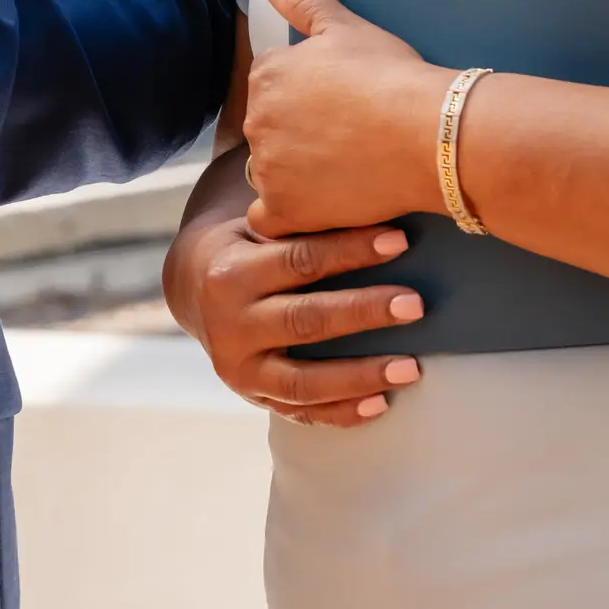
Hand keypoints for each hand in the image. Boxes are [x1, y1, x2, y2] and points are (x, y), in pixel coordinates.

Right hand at [163, 187, 427, 426]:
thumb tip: (376, 195)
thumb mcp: (257, 228)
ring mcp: (240, 369)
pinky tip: (382, 404)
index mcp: (230, 275)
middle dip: (362, 313)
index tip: (399, 241)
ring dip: (360, 375)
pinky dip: (342, 413)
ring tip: (412, 368)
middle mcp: (230, 326)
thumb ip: (300, 223)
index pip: (297, 261)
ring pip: (303, 380)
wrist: (193, 292)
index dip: (349, 251)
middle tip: (415, 305)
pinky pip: (302, 413)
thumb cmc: (246, 249)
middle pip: (304, 321)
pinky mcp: (254, 397)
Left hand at [236, 0, 444, 238]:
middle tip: (347, 135)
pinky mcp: (286, 210)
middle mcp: (256, 120)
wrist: (429, 134)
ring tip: (344, 168)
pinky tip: (318, 206)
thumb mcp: (344, 26)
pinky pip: (270, 219)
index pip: (273, 84)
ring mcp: (268, 168)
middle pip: (269, 127)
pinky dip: (289, 215)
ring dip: (294, 172)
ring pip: (270, 171)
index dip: (308, 93)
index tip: (340, 100)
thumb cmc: (392, 76)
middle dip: (298, 131)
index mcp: (266, 73)